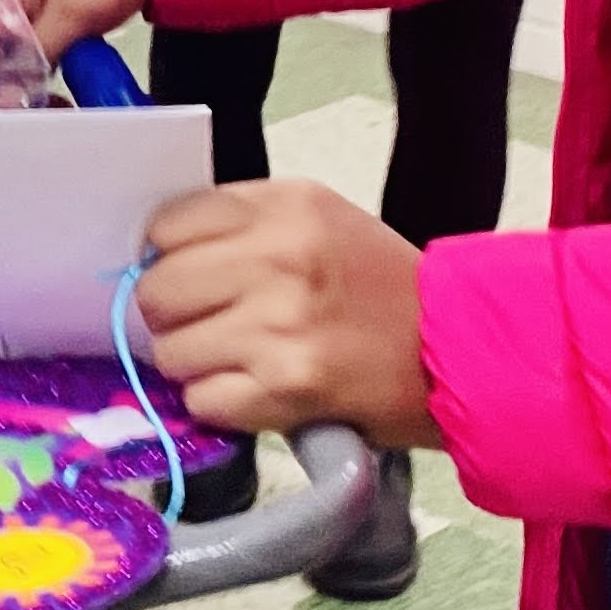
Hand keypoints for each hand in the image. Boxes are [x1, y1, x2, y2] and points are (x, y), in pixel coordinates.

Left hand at [131, 181, 439, 448]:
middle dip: (170, 316)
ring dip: (194, 365)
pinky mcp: (288, 386)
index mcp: (285, 205)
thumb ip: (239, 226)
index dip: (165, 257)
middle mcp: (279, 258)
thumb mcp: (318, 222)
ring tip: (240, 359)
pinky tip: (256, 390)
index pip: (164, 227)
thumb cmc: (381, 287)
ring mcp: (282, 324)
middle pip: (153, 292)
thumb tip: (149, 256)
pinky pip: (202, 400)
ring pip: (168, 351)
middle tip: (210, 325)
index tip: (189, 276)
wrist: (461, 351)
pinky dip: (220, 404)